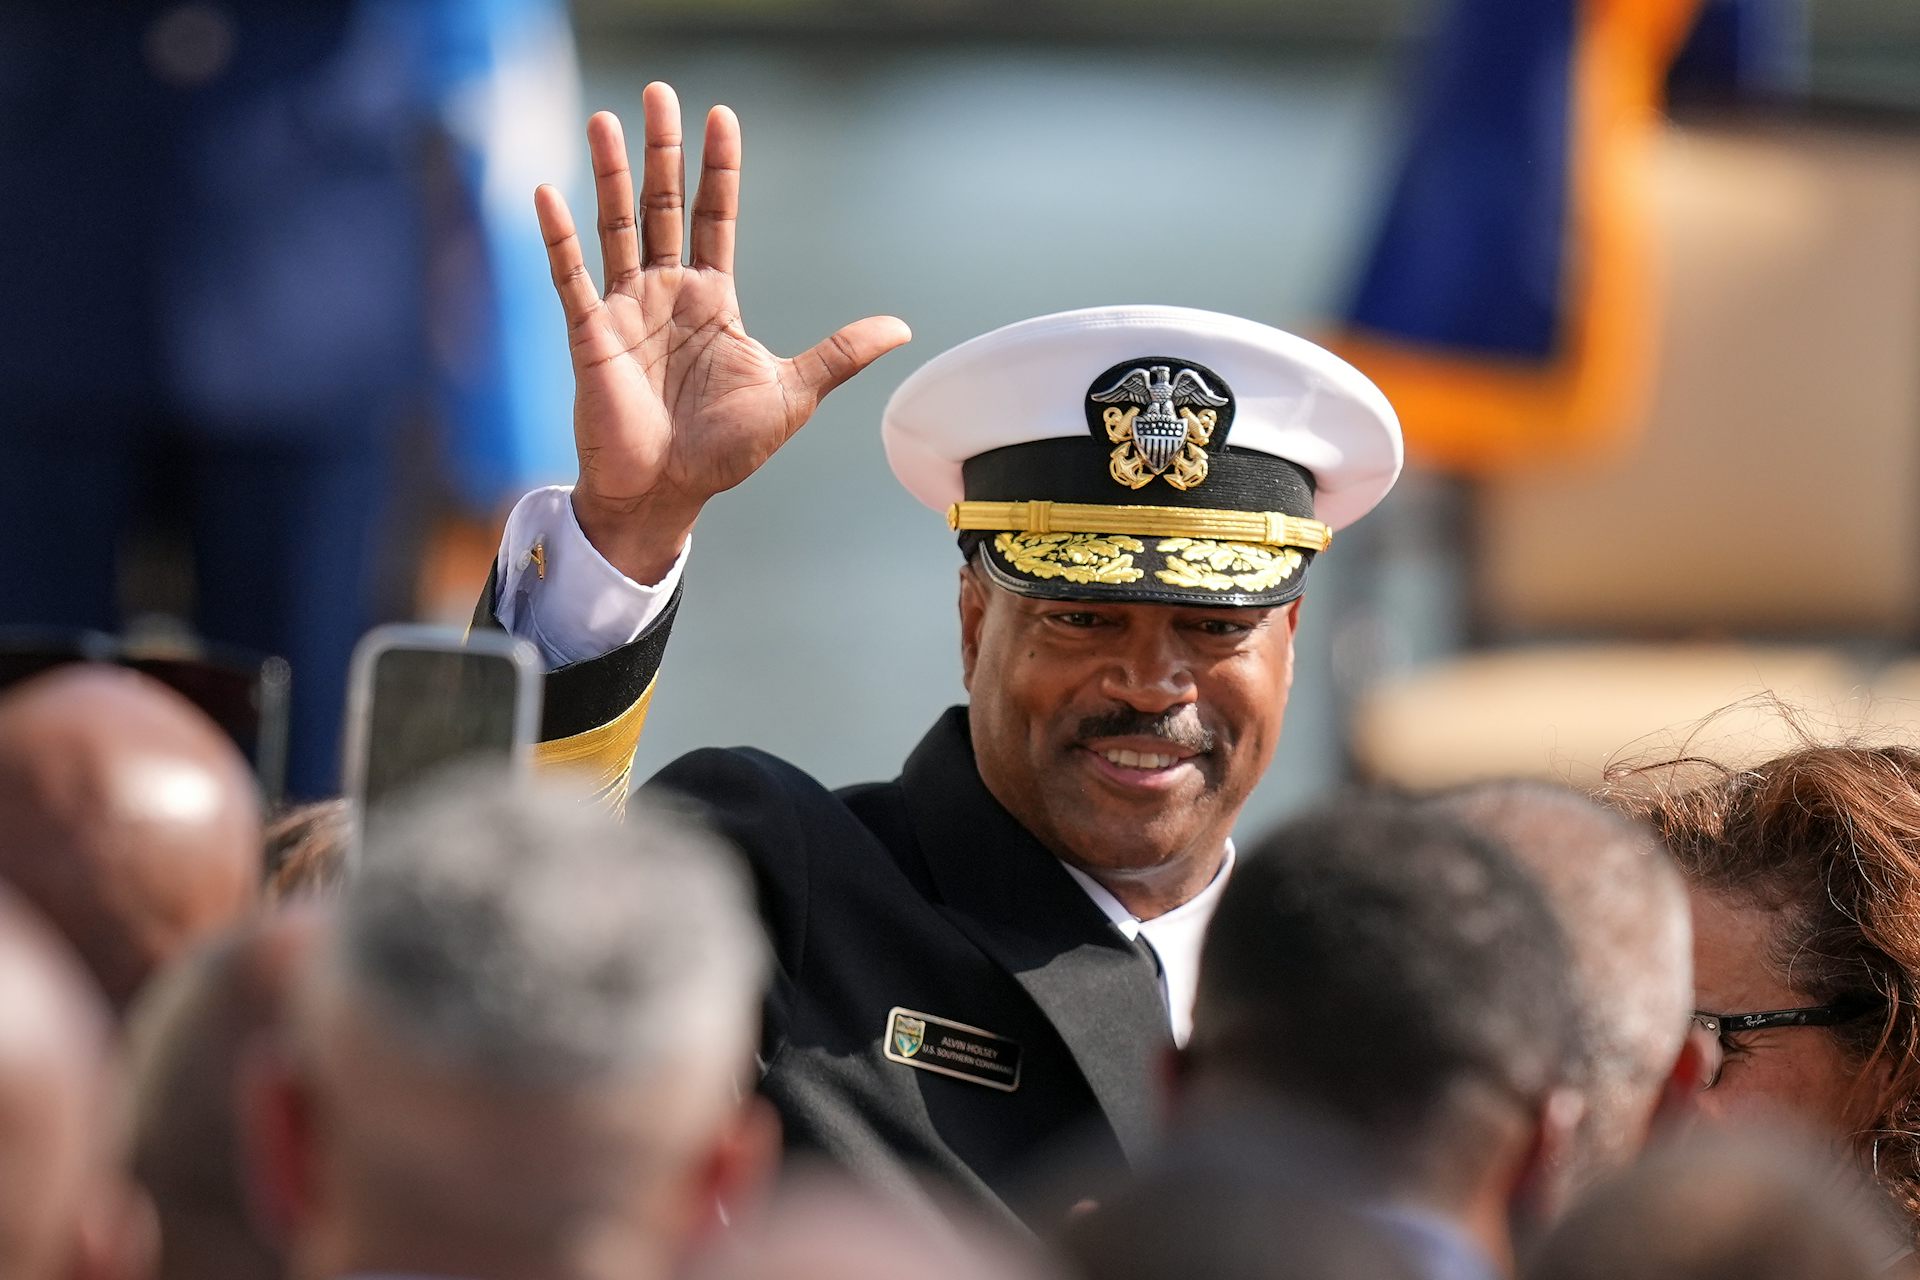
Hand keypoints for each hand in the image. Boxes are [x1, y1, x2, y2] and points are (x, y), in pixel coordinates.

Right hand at [535, 83, 910, 583]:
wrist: (669, 495)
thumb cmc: (724, 451)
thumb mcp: (793, 394)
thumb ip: (839, 353)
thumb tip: (901, 328)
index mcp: (712, 301)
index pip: (716, 217)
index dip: (718, 169)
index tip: (721, 116)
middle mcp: (666, 294)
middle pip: (663, 206)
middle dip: (662, 151)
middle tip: (659, 92)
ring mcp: (626, 310)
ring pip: (616, 226)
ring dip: (609, 175)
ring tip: (603, 119)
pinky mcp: (591, 334)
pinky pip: (571, 277)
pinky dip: (558, 237)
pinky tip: (547, 194)